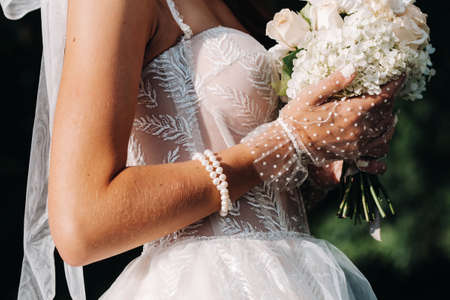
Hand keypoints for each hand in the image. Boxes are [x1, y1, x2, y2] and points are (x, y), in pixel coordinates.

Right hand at [279, 70, 404, 164]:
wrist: (287, 145)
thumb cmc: (296, 118)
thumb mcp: (311, 94)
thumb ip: (334, 81)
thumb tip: (354, 66)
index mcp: (351, 112)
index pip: (383, 96)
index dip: (395, 84)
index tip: (400, 75)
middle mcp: (359, 130)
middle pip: (386, 113)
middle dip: (390, 99)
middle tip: (387, 89)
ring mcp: (357, 145)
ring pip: (385, 132)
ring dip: (389, 120)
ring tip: (387, 111)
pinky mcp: (352, 155)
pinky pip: (377, 152)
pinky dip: (384, 143)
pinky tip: (380, 136)